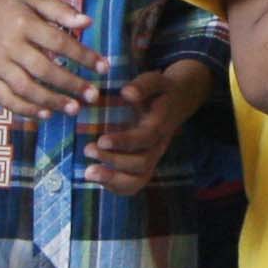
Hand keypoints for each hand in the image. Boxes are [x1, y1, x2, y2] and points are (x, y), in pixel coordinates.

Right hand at [0, 0, 97, 116]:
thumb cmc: (8, 11)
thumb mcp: (32, 1)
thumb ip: (60, 10)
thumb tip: (88, 22)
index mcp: (23, 23)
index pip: (58, 41)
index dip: (82, 55)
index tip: (103, 67)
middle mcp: (9, 45)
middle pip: (43, 68)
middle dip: (70, 84)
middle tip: (93, 96)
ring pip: (25, 88)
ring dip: (51, 101)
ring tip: (74, 109)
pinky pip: (7, 100)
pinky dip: (26, 110)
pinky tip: (46, 115)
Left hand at [83, 59, 216, 193]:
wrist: (179, 100)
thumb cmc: (161, 90)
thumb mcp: (156, 80)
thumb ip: (143, 86)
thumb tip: (127, 93)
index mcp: (160, 125)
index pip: (145, 138)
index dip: (124, 142)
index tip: (101, 140)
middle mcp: (158, 146)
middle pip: (142, 164)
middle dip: (114, 162)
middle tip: (87, 150)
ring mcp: (153, 157)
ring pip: (139, 180)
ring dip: (113, 180)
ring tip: (88, 173)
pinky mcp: (146, 164)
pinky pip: (134, 183)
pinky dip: (115, 186)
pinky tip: (96, 178)